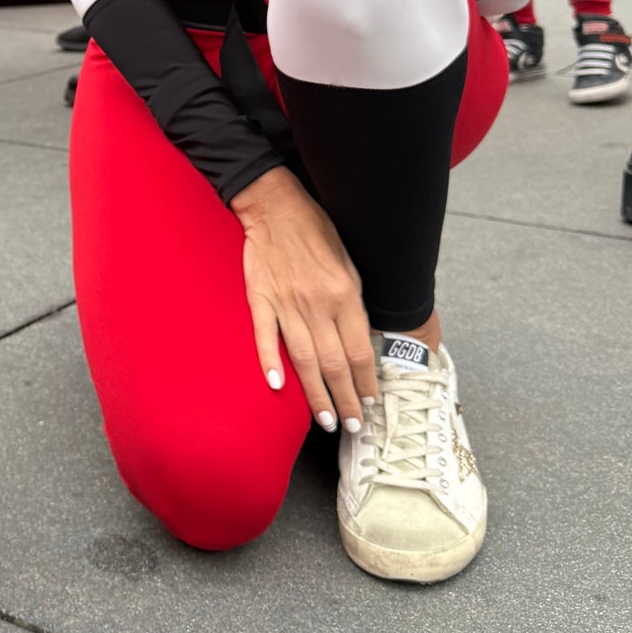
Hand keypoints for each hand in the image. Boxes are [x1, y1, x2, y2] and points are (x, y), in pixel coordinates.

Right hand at [232, 166, 376, 430]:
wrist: (276, 207)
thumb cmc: (317, 232)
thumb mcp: (350, 264)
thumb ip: (353, 304)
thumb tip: (359, 342)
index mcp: (346, 294)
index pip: (360, 350)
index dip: (366, 381)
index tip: (370, 403)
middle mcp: (318, 304)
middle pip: (335, 363)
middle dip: (346, 399)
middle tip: (351, 425)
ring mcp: (287, 303)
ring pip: (304, 359)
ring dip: (316, 394)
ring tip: (324, 420)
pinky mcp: (260, 299)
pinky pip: (266, 337)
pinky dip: (270, 362)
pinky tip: (278, 387)